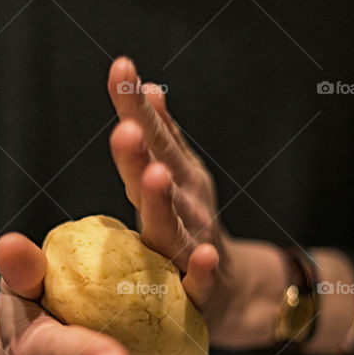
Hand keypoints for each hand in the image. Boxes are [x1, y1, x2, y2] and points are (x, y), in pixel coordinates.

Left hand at [107, 57, 291, 347]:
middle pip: (159, 175)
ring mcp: (196, 243)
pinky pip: (202, 279)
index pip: (150, 137)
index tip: (120, 66)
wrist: (233, 288)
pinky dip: (205, 267)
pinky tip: (207, 255)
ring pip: (175, 224)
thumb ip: (162, 135)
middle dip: (142, 150)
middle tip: (124, 125)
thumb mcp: (180, 178)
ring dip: (166, 200)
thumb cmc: (192, 228)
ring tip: (156, 175)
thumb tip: (148, 86)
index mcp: (174, 177)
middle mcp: (186, 205)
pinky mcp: (203, 287)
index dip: (134, 104)